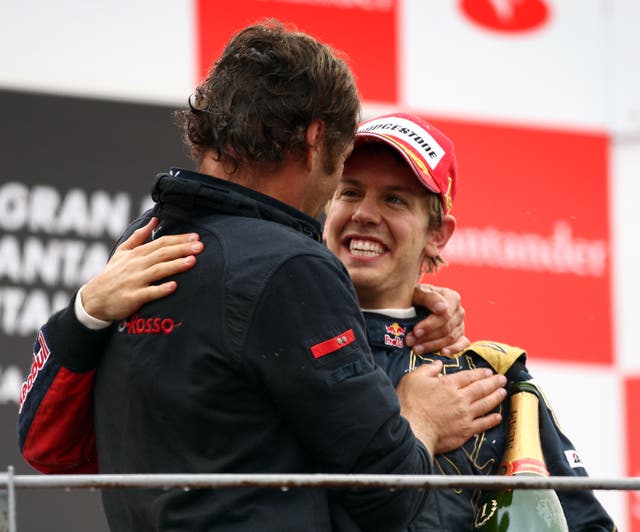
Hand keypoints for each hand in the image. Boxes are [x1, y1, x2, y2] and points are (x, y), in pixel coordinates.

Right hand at [81, 217, 203, 320]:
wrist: (94, 299)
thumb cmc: (112, 274)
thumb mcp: (122, 252)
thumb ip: (139, 236)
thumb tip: (155, 220)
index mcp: (137, 254)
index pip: (161, 243)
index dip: (179, 239)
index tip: (196, 237)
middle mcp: (136, 265)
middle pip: (162, 254)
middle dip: (182, 249)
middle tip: (200, 246)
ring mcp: (135, 281)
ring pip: (158, 271)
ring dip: (175, 265)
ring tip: (192, 262)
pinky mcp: (133, 297)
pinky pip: (149, 293)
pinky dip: (161, 289)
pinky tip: (174, 286)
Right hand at [396, 363, 505, 455]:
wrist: (413, 430)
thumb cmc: (410, 404)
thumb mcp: (413, 379)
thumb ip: (427, 370)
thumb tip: (438, 364)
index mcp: (448, 385)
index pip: (468, 376)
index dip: (480, 373)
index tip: (488, 371)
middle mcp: (460, 399)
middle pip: (481, 388)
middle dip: (493, 383)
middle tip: (502, 379)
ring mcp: (465, 416)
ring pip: (485, 404)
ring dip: (496, 397)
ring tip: (503, 392)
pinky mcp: (465, 431)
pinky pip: (483, 424)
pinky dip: (492, 420)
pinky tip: (498, 416)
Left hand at [405, 284, 468, 355]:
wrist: (415, 303)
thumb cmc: (415, 296)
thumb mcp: (417, 292)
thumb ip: (429, 297)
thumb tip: (443, 308)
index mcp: (452, 298)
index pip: (444, 315)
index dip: (430, 325)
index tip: (415, 331)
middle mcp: (459, 311)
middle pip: (446, 329)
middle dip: (427, 337)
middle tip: (410, 341)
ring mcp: (461, 325)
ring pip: (450, 338)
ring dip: (432, 345)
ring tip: (415, 349)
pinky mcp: (460, 336)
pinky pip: (462, 344)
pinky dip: (454, 350)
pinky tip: (442, 353)